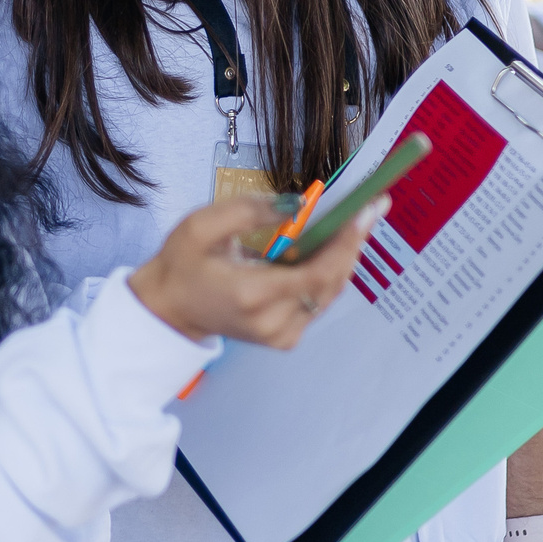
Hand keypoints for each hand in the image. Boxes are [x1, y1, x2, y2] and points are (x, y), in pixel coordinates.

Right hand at [128, 194, 385, 348]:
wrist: (170, 309)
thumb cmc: (183, 265)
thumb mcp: (200, 226)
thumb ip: (247, 210)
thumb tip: (297, 203)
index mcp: (251, 295)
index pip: (317, 273)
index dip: (347, 242)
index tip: (365, 210)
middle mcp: (272, 322)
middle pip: (333, 282)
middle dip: (354, 242)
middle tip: (372, 206)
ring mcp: (281, 335)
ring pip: (330, 292)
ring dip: (345, 256)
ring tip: (357, 220)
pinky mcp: (286, 338)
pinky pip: (319, 300)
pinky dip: (329, 272)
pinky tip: (333, 246)